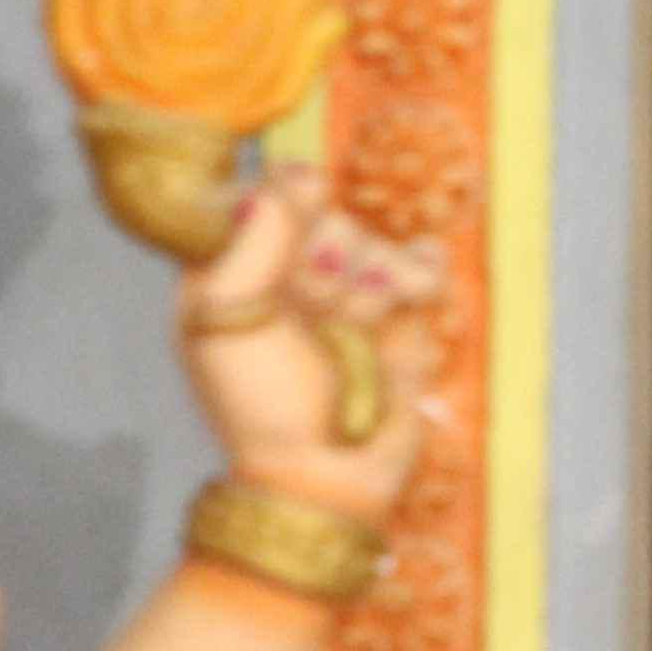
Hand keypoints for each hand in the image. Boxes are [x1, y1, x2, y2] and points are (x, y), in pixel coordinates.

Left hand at [180, 164, 438, 522]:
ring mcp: (348, 293)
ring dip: (372, 281)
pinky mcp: (400, 315)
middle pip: (326, 215)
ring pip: (373, 240)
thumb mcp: (229, 317)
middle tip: (317, 309)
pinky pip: (420, 262)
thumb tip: (299, 175)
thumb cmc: (261, 403)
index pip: (264, 195)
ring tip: (360, 325)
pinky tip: (414, 283)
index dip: (283, 212)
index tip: (285, 250)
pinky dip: (421, 267)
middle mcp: (290, 272)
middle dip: (329, 260)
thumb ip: (256, 238)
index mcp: (233, 265)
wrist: (327, 475)